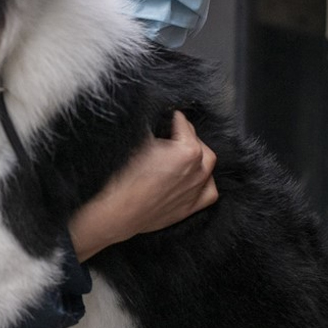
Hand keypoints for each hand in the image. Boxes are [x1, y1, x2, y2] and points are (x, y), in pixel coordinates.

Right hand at [69, 111, 217, 260]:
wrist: (118, 211)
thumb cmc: (123, 177)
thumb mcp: (137, 140)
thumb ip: (153, 127)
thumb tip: (157, 119)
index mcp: (187, 150)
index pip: (183, 123)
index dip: (171, 117)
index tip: (166, 116)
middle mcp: (198, 169)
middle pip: (199, 141)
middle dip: (186, 134)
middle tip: (170, 132)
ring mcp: (196, 189)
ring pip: (208, 165)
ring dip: (198, 155)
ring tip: (181, 153)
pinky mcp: (191, 206)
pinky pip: (210, 191)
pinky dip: (205, 181)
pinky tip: (193, 177)